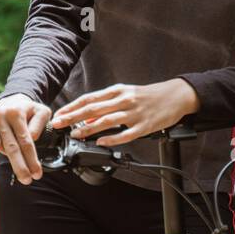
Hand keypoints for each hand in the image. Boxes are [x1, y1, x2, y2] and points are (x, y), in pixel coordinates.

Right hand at [0, 95, 51, 183]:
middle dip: (19, 166)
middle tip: (27, 180)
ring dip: (2, 152)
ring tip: (14, 161)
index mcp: (18, 113)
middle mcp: (2, 113)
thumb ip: (40, 124)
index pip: (25, 141)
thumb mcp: (41, 113)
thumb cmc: (26, 112)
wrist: (9, 101)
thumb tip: (31, 137)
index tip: (37, 173)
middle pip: (11, 146)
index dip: (32, 159)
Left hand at [49, 78, 201, 146]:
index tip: (58, 114)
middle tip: (58, 124)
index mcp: (118, 90)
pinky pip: (125, 134)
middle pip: (93, 109)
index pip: (89, 98)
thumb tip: (86, 116)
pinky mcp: (144, 125)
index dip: (72, 107)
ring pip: (106, 121)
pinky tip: (101, 143)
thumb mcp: (126, 93)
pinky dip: (111, 139)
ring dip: (88, 129)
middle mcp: (124, 100)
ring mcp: (134, 113)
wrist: (176, 95)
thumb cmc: (149, 95)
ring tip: (75, 135)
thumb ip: (107, 104)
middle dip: (73, 117)